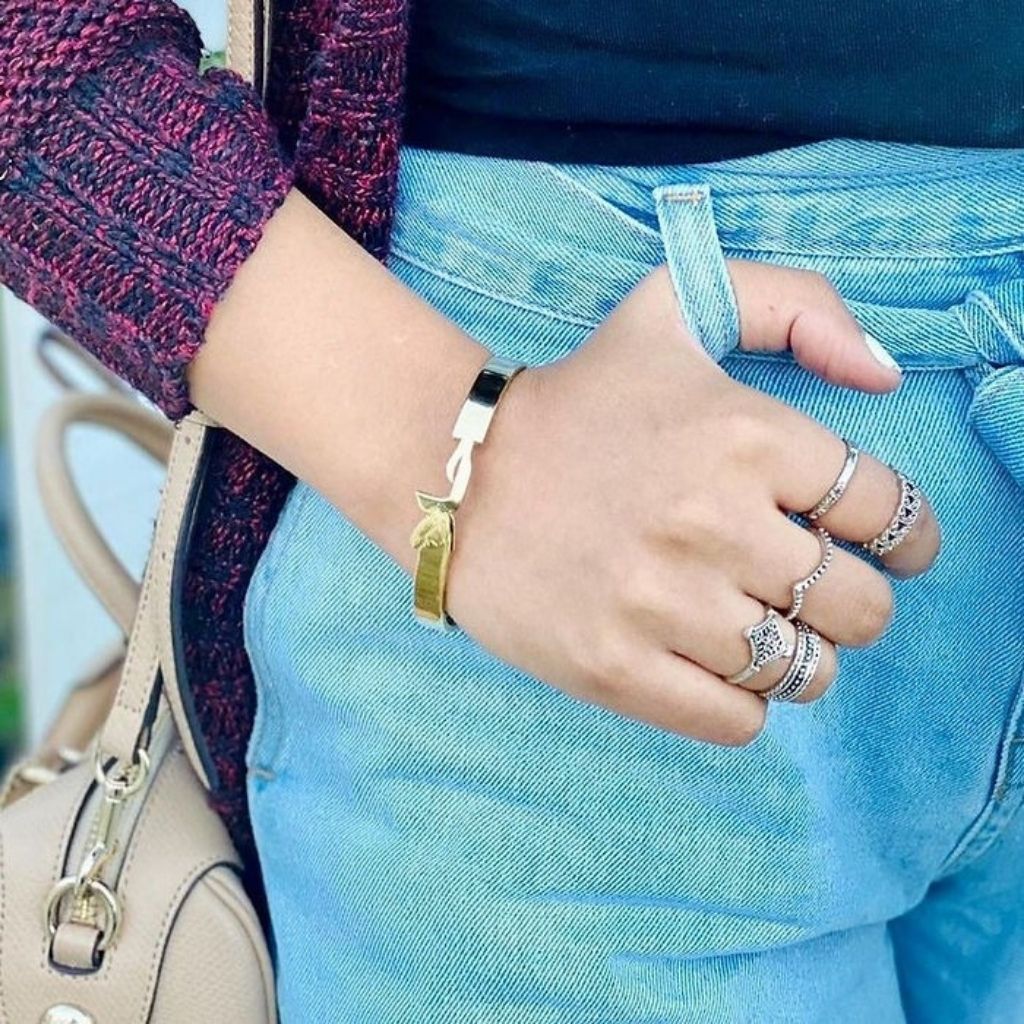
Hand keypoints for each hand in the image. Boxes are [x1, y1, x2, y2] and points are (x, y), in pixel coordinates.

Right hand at [447, 263, 939, 744]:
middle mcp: (714, 522)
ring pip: (805, 673)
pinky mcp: (616, 669)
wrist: (457, 472)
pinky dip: (743, 701)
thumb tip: (884, 375)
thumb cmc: (581, 398)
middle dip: (852, 602)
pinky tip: (711, 661)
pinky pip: (738, 721)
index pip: (889, 512)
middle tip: (809, 588)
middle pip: (861, 607)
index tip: (886, 546)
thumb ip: (796, 305)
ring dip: (798, 656)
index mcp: (745, 434)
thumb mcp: (676, 305)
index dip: (905, 536)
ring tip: (758, 626)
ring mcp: (663, 605)